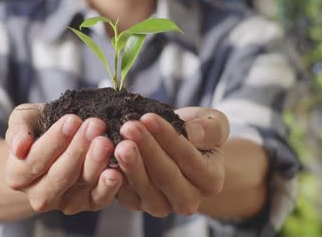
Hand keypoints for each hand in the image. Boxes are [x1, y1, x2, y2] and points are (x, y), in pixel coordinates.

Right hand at [4, 104, 122, 213]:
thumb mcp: (24, 120)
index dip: (54, 140)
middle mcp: (39, 195)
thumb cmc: (40, 129)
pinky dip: (109, 185)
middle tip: (95, 125)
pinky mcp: (89, 204)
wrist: (58, 144)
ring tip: (106, 141)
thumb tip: (20, 147)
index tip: (72, 119)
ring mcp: (65, 203)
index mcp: (18, 176)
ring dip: (96, 162)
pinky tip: (116, 170)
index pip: (35, 160)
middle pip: (60, 175)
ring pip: (82, 185)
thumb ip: (19, 129)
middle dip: (79, 149)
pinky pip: (100, 198)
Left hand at [114, 108, 228, 216]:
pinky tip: (106, 155)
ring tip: (117, 141)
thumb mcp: (214, 123)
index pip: (189, 159)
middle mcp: (188, 199)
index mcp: (210, 181)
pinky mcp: (136, 203)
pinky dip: (114, 175)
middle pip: (166, 177)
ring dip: (129, 164)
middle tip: (128, 127)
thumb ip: (211, 128)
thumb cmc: (196, 132)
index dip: (169, 138)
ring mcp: (161, 205)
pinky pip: (125, 193)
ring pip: (144, 187)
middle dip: (146, 150)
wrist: (176, 147)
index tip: (149, 117)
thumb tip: (194, 133)